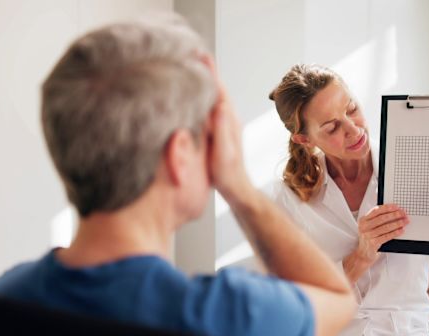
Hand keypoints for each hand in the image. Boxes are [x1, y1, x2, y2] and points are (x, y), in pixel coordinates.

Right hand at [201, 55, 252, 202]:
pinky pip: (209, 108)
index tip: (200, 54)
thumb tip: (221, 106)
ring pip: (212, 97)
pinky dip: (201, 97)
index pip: (218, 90)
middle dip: (205, 71)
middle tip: (191, 53)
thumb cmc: (228, 176)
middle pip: (215, 89)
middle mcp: (228, 118)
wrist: (237, 190)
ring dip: (203, 82)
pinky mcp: (219, 131)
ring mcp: (224, 124)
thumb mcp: (223, 154)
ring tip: (190, 69)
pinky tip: (192, 97)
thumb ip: (222, 131)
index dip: (209, 72)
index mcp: (229, 120)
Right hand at [355, 204, 408, 263]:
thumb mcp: (369, 227)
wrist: (363, 254)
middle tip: (403, 214)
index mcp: (363, 220)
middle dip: (394, 215)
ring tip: (404, 222)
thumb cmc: (369, 239)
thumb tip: (392, 212)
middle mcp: (364, 227)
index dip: (387, 208)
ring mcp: (368, 235)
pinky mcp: (373, 243)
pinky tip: (401, 230)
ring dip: (397, 223)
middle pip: (382, 218)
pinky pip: (387, 236)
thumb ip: (376, 219)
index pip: (376, 211)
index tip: (396, 207)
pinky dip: (395, 233)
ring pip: (385, 227)